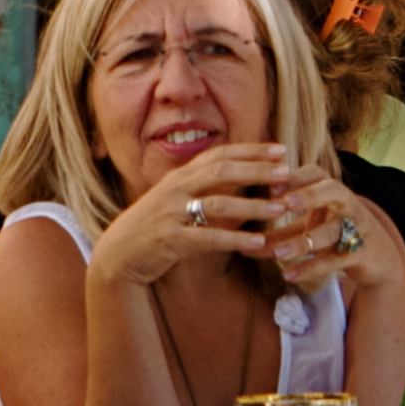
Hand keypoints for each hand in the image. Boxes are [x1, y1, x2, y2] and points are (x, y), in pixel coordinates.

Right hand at [94, 144, 289, 286]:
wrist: (117, 255)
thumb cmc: (154, 226)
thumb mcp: (175, 198)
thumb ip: (202, 186)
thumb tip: (241, 179)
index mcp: (180, 175)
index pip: (220, 154)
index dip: (251, 150)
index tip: (280, 150)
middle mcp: (176, 188)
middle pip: (222, 171)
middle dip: (257, 170)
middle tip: (287, 172)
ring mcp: (172, 213)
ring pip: (219, 204)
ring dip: (253, 206)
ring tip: (281, 209)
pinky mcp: (171, 240)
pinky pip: (209, 238)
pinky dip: (235, 239)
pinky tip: (258, 243)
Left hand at [268, 174, 404, 302]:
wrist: (376, 255)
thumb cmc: (335, 233)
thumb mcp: (308, 229)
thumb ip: (278, 234)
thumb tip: (243, 245)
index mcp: (331, 190)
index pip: (316, 173)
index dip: (295, 178)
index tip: (271, 186)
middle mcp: (347, 203)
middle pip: (332, 190)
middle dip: (309, 196)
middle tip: (285, 204)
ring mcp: (357, 226)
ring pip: (333, 230)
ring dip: (304, 241)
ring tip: (279, 254)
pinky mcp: (363, 252)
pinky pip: (337, 258)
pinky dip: (313, 267)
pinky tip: (290, 275)